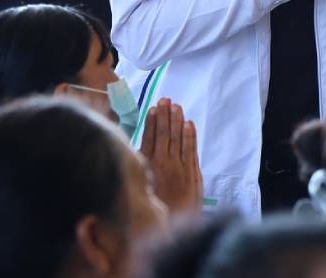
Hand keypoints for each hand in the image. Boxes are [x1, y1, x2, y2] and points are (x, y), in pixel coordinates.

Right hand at [139, 98, 202, 212]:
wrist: (172, 226)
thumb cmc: (152, 209)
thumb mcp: (139, 189)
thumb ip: (138, 169)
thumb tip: (133, 152)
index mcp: (147, 167)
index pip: (149, 138)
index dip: (152, 122)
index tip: (153, 108)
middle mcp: (164, 164)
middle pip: (164, 134)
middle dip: (165, 116)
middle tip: (166, 99)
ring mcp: (180, 167)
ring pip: (178, 139)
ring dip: (177, 121)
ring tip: (177, 106)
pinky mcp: (193, 173)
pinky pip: (191, 149)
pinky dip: (190, 136)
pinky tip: (189, 124)